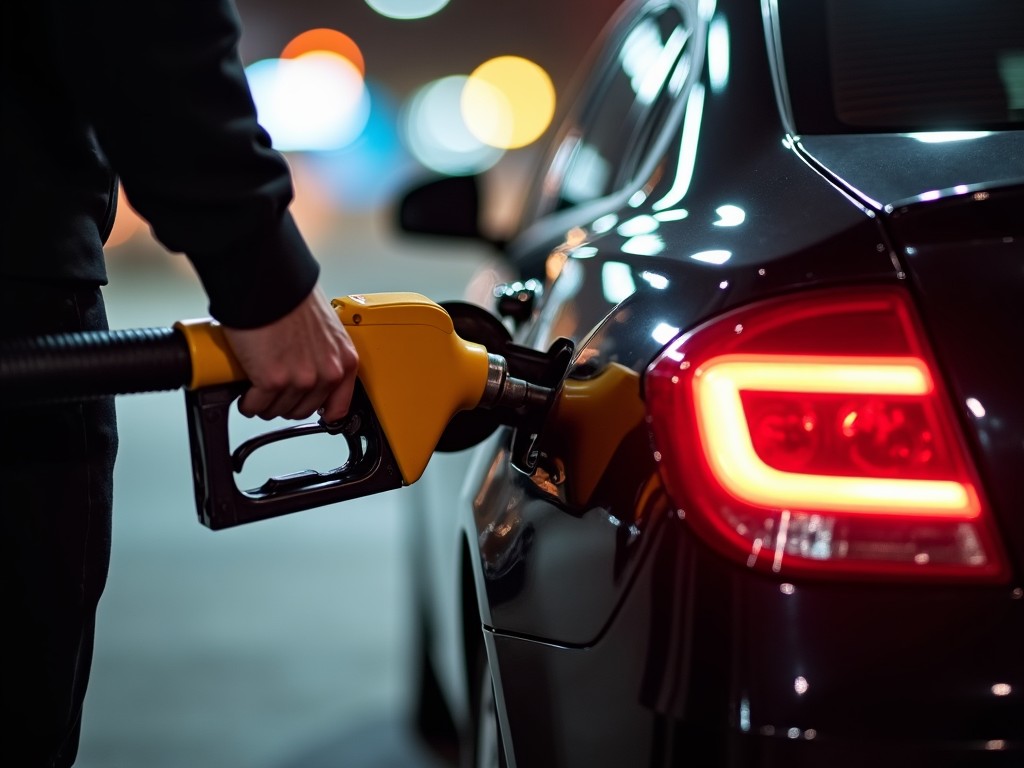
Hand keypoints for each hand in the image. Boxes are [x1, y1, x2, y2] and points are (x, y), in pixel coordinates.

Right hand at [221, 286, 357, 421]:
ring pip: (278, 411)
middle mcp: (327, 373)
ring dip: (265, 404)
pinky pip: (256, 406)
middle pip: (303, 410)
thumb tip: (310, 367)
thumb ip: (323, 353)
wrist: (269, 283)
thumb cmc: (291, 296)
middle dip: (285, 403)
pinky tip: (245, 392)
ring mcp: (301, 379)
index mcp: (345, 360)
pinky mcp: (273, 381)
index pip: (339, 407)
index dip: (320, 411)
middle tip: (273, 390)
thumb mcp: (325, 328)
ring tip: (257, 388)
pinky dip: (247, 403)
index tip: (310, 409)